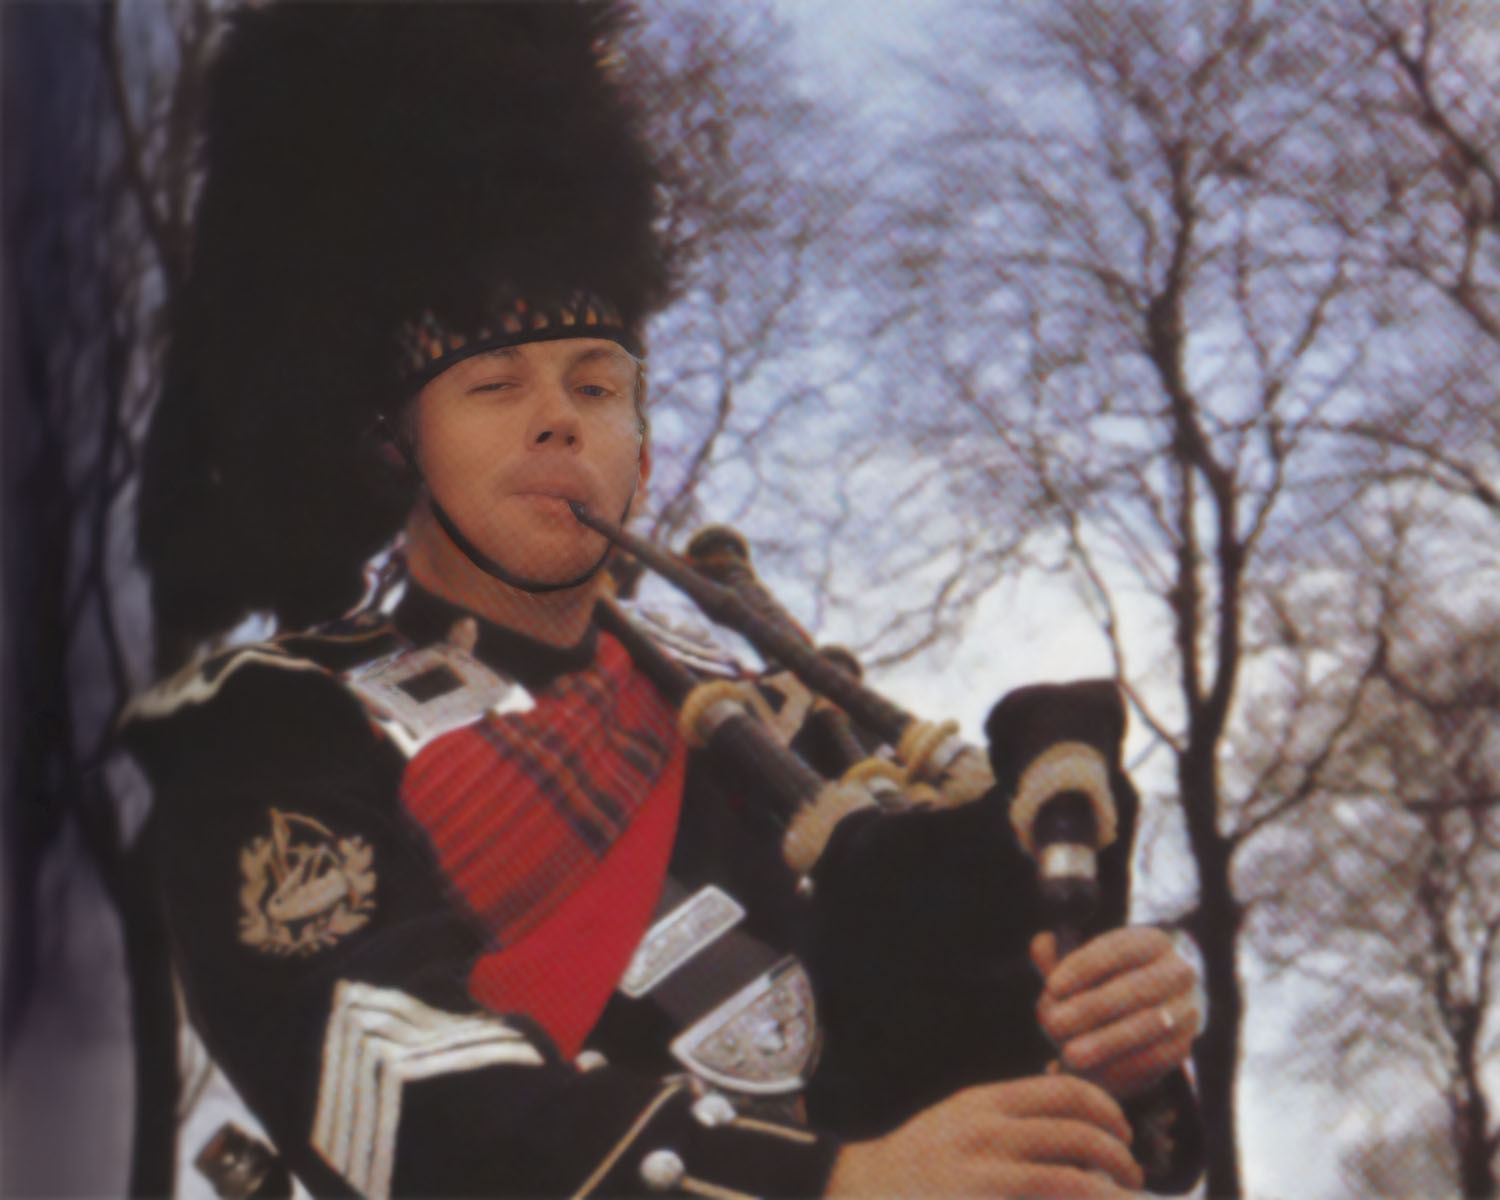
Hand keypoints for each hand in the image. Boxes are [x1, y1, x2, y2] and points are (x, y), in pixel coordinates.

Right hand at [825, 1075, 1142, 1196]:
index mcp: (986, 1102)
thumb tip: (1076, 1113)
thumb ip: (1010, 1114)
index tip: (1123, 1132)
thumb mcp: (962, 1118)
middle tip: (1132, 1175)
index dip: (1109, 1111)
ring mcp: (986, 1177)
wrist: (866, 1193)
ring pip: (1075, 1180)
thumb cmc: (923, 1161)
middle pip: (1080, 1135)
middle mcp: (988, 1134)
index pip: (1068, 1091)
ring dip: (1111, 1193)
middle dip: (1120, 1158)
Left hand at [1031, 927, 1198, 1100]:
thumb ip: (1059, 958)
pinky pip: (1157, 1059)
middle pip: (1135, 989)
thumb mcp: (1082, 967)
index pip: (1118, 949)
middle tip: (1053, 1027)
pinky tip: (1092, 1075)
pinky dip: (1122, 1068)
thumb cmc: (1102, 983)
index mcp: (1152, 941)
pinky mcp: (1185, 1045)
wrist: (1147, 1012)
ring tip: (1069, 1055)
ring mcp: (1187, 1008)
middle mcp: (1178, 971)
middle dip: (1091, 1009)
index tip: (1051, 986)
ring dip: (1106, 1043)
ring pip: (1148, 1027)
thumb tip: (1041, 943)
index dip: (1083, 966)